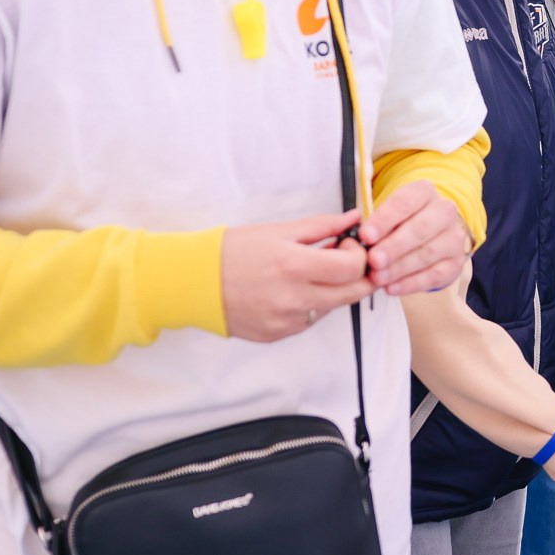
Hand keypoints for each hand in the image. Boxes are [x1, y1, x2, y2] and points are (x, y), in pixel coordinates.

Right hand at [220, 209, 371, 340]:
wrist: (194, 282)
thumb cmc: (231, 252)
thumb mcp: (278, 231)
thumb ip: (323, 225)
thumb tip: (353, 219)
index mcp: (294, 266)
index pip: (353, 268)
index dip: (360, 256)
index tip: (350, 246)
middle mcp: (294, 298)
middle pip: (352, 294)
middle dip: (358, 277)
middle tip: (347, 262)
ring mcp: (286, 321)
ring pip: (331, 308)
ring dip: (332, 291)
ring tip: (308, 273)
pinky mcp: (278, 334)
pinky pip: (309, 320)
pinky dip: (310, 305)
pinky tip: (290, 291)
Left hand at [354, 179, 469, 296]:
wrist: (432, 233)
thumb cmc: (404, 221)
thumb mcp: (389, 213)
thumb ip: (376, 225)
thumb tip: (359, 242)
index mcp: (425, 192)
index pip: (405, 202)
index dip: (384, 219)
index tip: (367, 235)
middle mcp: (444, 212)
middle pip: (420, 229)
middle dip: (394, 246)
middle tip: (373, 259)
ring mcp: (453, 238)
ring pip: (427, 254)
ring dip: (400, 268)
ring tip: (378, 277)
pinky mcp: (455, 263)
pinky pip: (434, 275)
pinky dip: (411, 284)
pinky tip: (393, 287)